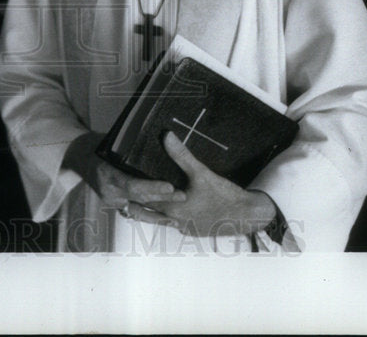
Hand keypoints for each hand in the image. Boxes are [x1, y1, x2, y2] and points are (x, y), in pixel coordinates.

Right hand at [62, 132, 186, 211]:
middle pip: (139, 199)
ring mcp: (112, 200)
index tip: (170, 186)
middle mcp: (108, 192)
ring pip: (138, 211)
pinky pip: (135, 213)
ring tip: (178, 218)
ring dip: (158, 215)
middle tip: (183, 197)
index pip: (132, 184)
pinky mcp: (115, 204)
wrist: (78, 157)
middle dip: (162, 200)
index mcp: (106, 175)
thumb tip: (158, 136)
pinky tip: (166, 219)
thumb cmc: (96, 145)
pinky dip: (150, 216)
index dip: (151, 187)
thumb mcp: (110, 141)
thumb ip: (129, 144)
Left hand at [125, 132, 276, 236]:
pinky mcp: (194, 231)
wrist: (246, 217)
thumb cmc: (224, 196)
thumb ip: (181, 155)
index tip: (119, 187)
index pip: (144, 200)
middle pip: (147, 214)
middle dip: (135, 205)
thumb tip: (166, 136)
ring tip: (139, 204)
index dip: (131, 193)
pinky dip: (166, 217)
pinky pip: (174, 224)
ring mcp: (184, 228)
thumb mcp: (201, 173)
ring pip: (159, 221)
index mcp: (172, 208)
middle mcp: (175, 221)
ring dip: (148, 213)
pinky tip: (168, 210)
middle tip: (122, 197)